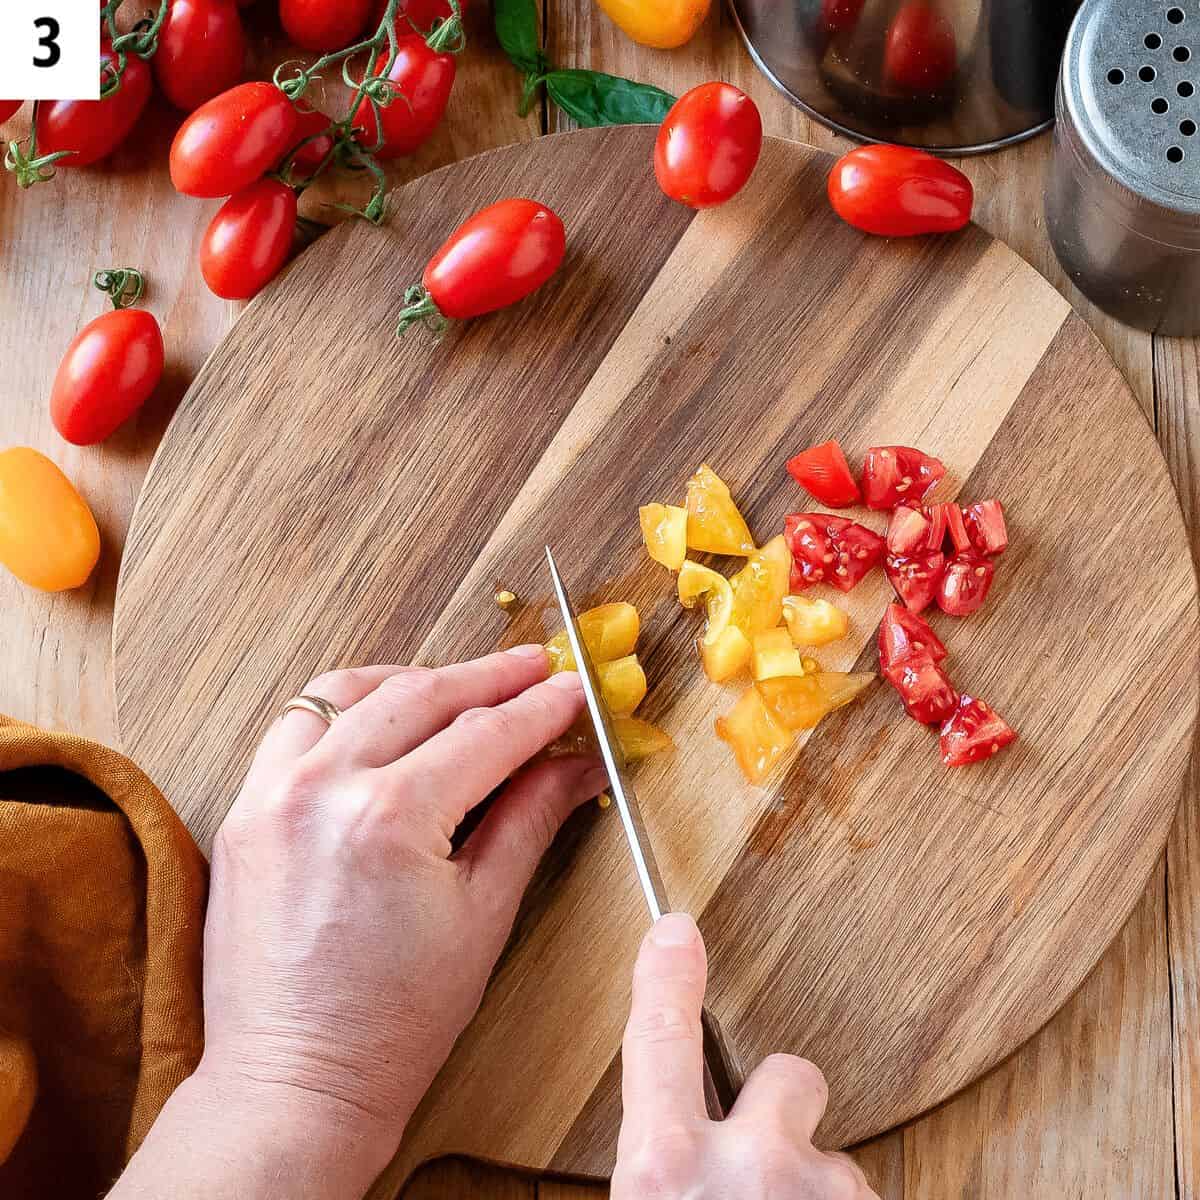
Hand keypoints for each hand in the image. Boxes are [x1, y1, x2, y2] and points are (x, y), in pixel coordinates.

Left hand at [195, 647, 603, 1182]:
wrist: (296, 1081)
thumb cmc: (394, 1020)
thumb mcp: (483, 914)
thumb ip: (530, 819)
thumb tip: (575, 765)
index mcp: (391, 818)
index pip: (486, 734)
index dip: (540, 708)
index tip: (572, 690)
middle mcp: (323, 788)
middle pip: (422, 695)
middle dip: (488, 676)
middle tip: (532, 668)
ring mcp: (272, 793)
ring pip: (348, 691)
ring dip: (411, 679)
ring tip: (459, 686)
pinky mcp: (245, 809)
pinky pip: (296, 724)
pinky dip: (345, 707)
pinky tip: (382, 717)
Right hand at [612, 913, 879, 1199]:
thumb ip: (662, 1171)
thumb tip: (669, 1158)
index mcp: (668, 1168)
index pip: (660, 1037)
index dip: (669, 977)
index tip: (677, 933)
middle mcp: (749, 1169)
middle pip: (788, 1076)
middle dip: (786, 1102)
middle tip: (766, 1159)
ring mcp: (820, 1192)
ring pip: (833, 1158)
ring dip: (814, 1187)